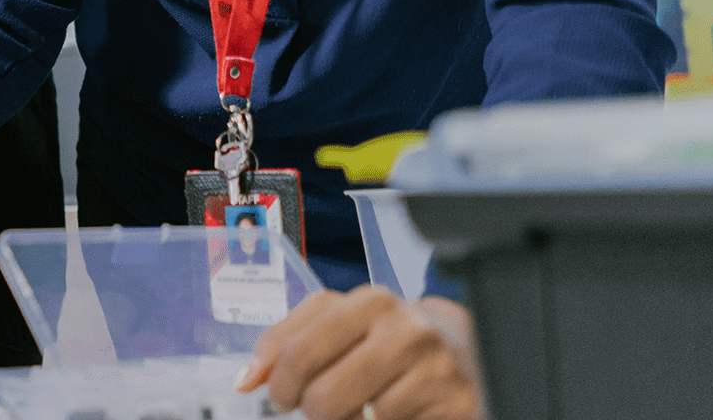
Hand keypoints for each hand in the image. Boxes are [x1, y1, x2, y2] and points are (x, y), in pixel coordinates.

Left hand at [238, 287, 483, 419]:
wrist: (467, 348)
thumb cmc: (389, 336)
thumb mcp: (341, 324)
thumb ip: (289, 342)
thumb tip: (245, 379)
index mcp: (368, 303)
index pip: (297, 352)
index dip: (279, 383)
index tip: (279, 395)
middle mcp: (404, 330)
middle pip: (322, 398)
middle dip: (311, 411)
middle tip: (317, 407)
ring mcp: (433, 369)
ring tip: (358, 407)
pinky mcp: (454, 404)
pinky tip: (392, 412)